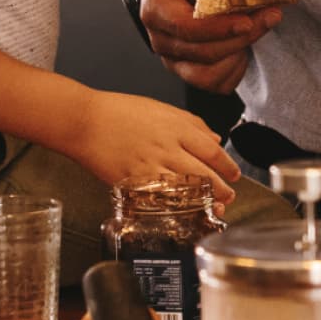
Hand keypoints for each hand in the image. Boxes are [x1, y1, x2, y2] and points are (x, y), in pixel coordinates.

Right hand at [70, 90, 241, 200]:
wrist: (86, 121)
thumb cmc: (119, 112)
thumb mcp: (160, 108)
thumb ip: (191, 123)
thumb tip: (215, 139)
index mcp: (176, 127)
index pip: (212, 151)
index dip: (227, 166)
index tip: (234, 174)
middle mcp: (167, 147)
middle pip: (204, 173)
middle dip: (221, 188)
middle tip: (229, 196)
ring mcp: (151, 166)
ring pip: (186, 189)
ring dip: (204, 201)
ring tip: (214, 207)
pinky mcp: (135, 181)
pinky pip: (161, 198)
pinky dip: (176, 206)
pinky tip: (184, 211)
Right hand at [140, 0, 282, 93]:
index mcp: (156, 9)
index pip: (187, 28)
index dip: (220, 28)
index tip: (248, 20)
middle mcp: (161, 41)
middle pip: (204, 52)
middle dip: (241, 37)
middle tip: (270, 15)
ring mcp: (174, 61)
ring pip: (210, 75)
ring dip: (239, 54)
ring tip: (255, 27)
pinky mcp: (189, 72)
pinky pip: (217, 84)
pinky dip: (235, 68)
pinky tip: (242, 44)